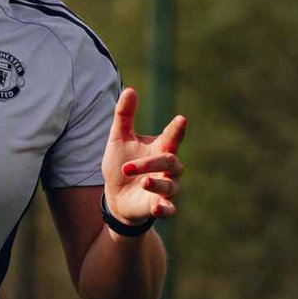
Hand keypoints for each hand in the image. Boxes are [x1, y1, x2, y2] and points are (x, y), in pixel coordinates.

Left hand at [101, 87, 186, 226]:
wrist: (116, 196)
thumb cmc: (121, 164)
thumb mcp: (118, 139)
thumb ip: (125, 116)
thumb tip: (130, 89)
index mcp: (160, 149)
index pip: (172, 137)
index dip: (176, 129)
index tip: (181, 119)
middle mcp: (167, 169)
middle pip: (169, 162)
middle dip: (151, 163)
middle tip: (128, 167)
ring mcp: (165, 188)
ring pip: (169, 186)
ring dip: (155, 184)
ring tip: (143, 182)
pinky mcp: (159, 206)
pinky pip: (169, 209)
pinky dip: (165, 209)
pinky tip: (158, 208)